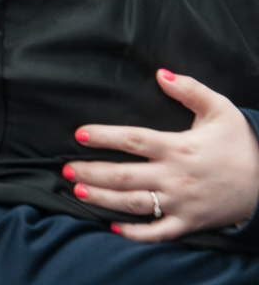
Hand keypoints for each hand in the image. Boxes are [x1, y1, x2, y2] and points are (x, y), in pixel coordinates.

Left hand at [63, 69, 258, 241]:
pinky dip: (132, 233)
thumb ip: (189, 88)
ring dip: (102, 199)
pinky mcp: (188, 223)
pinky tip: (111, 227)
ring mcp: (180, 204)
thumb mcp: (219, 108)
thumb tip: (161, 72)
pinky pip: (156, 233)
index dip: (103, 136)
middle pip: (123, 175)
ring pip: (133, 204)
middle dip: (91, 172)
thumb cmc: (240, 142)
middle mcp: (174, 177)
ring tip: (78, 191)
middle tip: (66, 169)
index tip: (80, 133)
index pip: (132, 139)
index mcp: (177, 147)